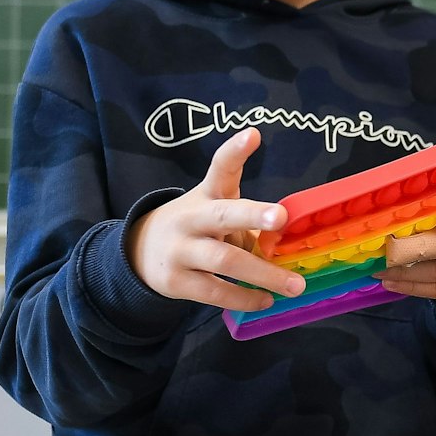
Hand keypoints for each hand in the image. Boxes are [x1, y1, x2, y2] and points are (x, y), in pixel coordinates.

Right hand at [126, 128, 304, 312]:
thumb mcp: (216, 212)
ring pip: (224, 260)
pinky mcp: (175, 281)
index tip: (253, 134)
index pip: (220, 168)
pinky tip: (266, 300)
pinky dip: (243, 297)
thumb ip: (248, 223)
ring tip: (295, 286)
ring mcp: (181, 250)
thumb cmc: (198, 228)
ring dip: (262, 273)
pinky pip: (214, 291)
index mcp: (208, 195)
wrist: (140, 252)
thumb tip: (289, 244)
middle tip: (281, 216)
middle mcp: (192, 218)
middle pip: (222, 214)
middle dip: (252, 214)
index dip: (235, 152)